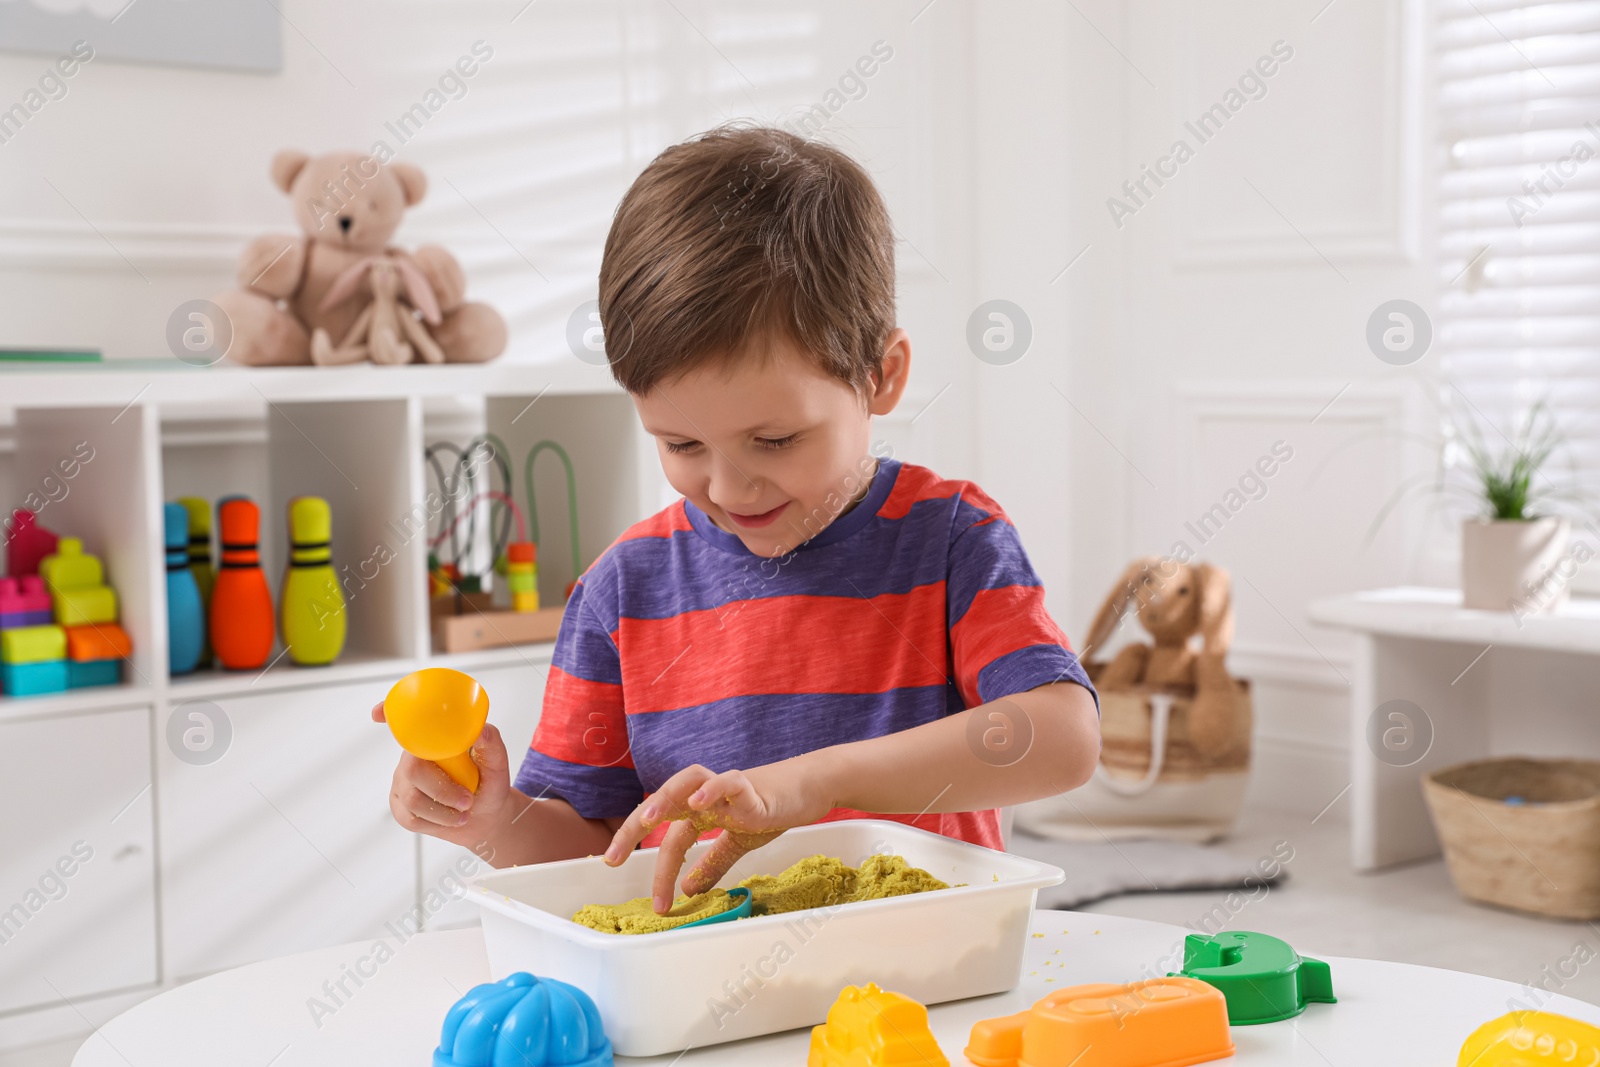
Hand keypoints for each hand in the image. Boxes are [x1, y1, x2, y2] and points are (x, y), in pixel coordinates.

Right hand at [373, 701, 510, 847]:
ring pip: (413, 799)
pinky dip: (437, 822)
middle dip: (442, 789)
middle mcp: (412, 757)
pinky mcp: (399, 806)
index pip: (404, 723)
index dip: (388, 713)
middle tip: (467, 799)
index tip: (378, 713)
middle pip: (411, 769)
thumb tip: (481, 730)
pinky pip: (411, 818)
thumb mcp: (497, 763)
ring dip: (444, 810)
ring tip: (464, 810)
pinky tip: (449, 818)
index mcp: (432, 740)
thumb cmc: (489, 784)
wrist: (486, 817)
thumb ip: (492, 743)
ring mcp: (402, 782)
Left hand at [602, 761, 830, 913]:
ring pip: (687, 781)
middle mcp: (706, 796)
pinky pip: (728, 782)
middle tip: (613, 858)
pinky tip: (698, 803)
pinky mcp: (752, 786)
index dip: (657, 870)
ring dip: (665, 798)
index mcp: (700, 813)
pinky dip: (711, 790)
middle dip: (634, 827)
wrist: (808, 787)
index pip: (670, 839)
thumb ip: (712, 863)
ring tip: (647, 819)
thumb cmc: (771, 809)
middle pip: (663, 803)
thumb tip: (688, 889)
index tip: (650, 900)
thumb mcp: (738, 843)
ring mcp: (727, 788)